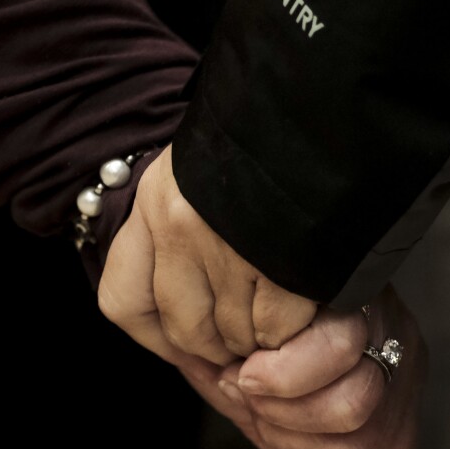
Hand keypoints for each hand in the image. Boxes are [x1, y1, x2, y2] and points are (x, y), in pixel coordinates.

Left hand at [98, 145, 316, 365]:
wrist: (325, 102)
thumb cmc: (266, 142)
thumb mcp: (201, 177)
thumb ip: (180, 239)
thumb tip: (188, 334)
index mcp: (154, 200)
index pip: (124, 303)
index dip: (158, 339)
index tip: (187, 346)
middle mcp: (180, 224)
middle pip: (185, 330)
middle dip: (218, 346)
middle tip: (245, 335)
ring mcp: (228, 245)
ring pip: (233, 334)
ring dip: (258, 337)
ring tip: (279, 306)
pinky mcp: (278, 262)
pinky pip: (276, 328)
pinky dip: (291, 328)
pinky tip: (304, 299)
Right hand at [180, 284, 426, 448]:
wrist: (220, 267)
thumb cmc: (246, 343)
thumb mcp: (272, 416)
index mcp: (391, 391)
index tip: (265, 428)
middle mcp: (401, 355)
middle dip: (286, 437)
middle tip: (249, 396)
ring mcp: (388, 320)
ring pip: (353, 410)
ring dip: (280, 405)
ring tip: (248, 372)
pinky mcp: (360, 289)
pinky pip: (337, 353)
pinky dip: (281, 370)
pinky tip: (253, 348)